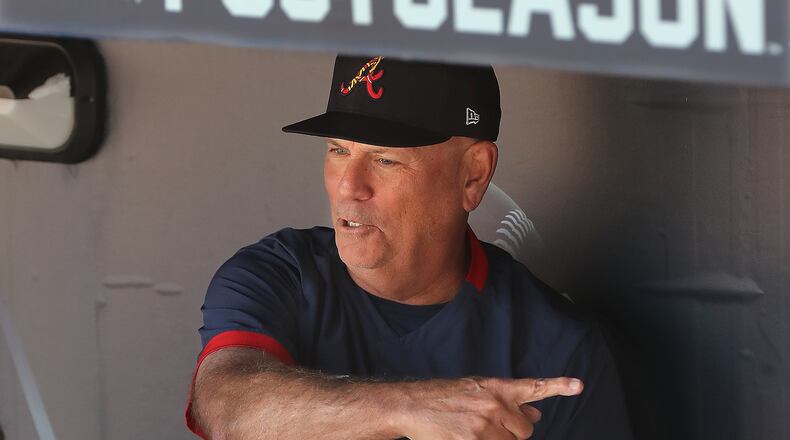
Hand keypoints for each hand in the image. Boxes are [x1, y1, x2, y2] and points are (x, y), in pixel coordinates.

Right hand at [395, 376, 582, 439]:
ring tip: (474, 431)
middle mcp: (495, 404)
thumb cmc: (445, 397)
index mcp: (497, 388)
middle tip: (490, 426)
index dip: (558, 386)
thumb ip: (509, 400)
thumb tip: (536, 411)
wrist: (414, 405)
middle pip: (525, 430)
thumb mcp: (478, 391)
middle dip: (512, 432)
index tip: (578, 385)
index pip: (534, 387)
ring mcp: (486, 425)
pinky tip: (468, 436)